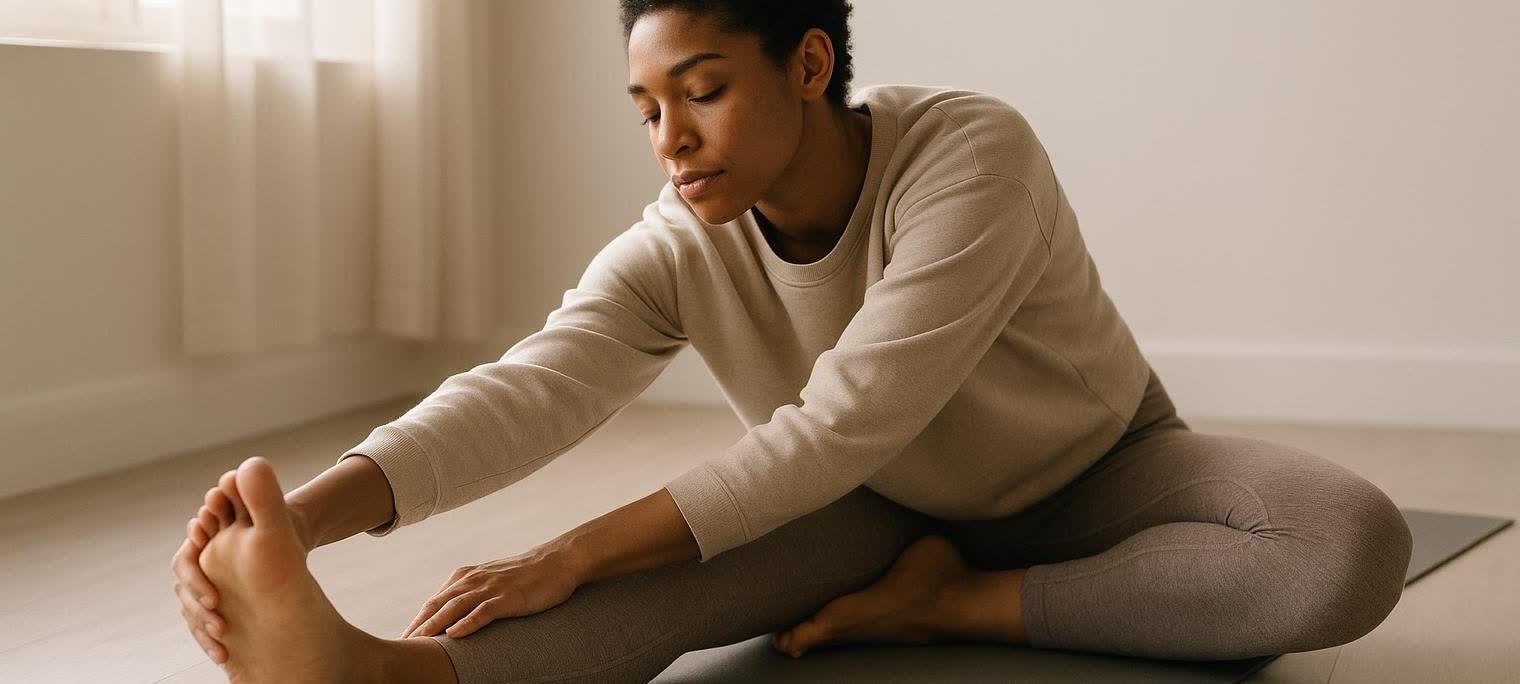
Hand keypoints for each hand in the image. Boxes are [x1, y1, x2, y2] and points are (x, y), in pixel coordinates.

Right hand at [172, 471, 318, 664]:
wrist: (292, 541)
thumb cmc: (282, 525)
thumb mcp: (273, 510)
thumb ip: (260, 492)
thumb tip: (250, 466)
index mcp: (206, 540)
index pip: (187, 561)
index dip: (197, 579)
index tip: (215, 597)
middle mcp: (200, 561)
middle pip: (186, 590)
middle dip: (198, 606)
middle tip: (219, 620)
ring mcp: (206, 583)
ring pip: (192, 609)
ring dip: (201, 627)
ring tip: (222, 641)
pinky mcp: (217, 604)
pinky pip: (204, 625)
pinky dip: (210, 640)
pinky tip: (225, 655)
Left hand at [401, 544, 584, 639]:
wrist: (557, 562)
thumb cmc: (525, 575)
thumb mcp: (491, 581)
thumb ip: (471, 593)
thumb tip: (453, 616)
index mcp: (466, 577)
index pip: (434, 601)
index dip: (418, 620)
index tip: (404, 638)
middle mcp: (473, 580)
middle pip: (438, 604)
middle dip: (418, 625)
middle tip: (401, 644)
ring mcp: (490, 588)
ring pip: (454, 608)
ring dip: (434, 625)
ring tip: (419, 641)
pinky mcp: (508, 597)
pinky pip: (483, 611)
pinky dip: (467, 622)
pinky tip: (455, 634)